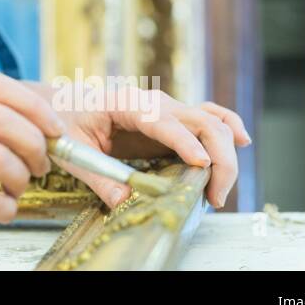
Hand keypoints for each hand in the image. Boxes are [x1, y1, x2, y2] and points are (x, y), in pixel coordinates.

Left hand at [37, 80, 251, 209]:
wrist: (62, 103)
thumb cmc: (64, 121)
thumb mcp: (72, 149)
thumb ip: (97, 176)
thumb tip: (125, 202)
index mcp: (126, 102)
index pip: (163, 120)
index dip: (185, 142)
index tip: (201, 165)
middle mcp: (154, 101)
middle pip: (200, 120)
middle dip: (218, 157)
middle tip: (214, 197)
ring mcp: (167, 109)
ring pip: (211, 120)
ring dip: (225, 151)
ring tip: (219, 189)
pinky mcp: (172, 122)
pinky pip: (208, 119)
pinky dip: (227, 128)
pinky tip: (242, 142)